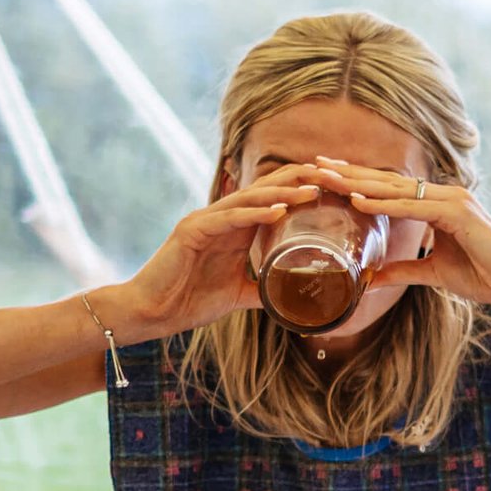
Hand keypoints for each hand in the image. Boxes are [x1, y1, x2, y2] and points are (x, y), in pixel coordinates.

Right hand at [99, 170, 329, 340]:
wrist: (150, 313)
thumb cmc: (190, 301)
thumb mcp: (240, 294)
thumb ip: (266, 289)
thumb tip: (296, 298)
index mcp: (238, 227)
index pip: (278, 198)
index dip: (307, 188)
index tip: (340, 186)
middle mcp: (225, 216)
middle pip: (270, 188)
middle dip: (305, 180)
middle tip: (339, 176)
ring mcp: (208, 220)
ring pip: (252, 198)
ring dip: (285, 192)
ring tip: (316, 188)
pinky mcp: (193, 230)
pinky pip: (229, 218)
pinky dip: (254, 213)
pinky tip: (279, 211)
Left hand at [313, 159, 490, 313]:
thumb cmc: (486, 277)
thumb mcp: (433, 274)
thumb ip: (403, 271)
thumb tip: (369, 280)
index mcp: (439, 204)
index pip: (390, 189)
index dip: (357, 181)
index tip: (326, 176)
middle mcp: (444, 195)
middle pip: (386, 182)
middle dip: (349, 173)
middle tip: (313, 164)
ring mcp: (452, 200)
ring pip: (394, 190)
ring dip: (357, 183)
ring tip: (325, 178)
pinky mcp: (458, 214)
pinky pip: (412, 208)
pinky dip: (383, 204)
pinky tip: (356, 200)